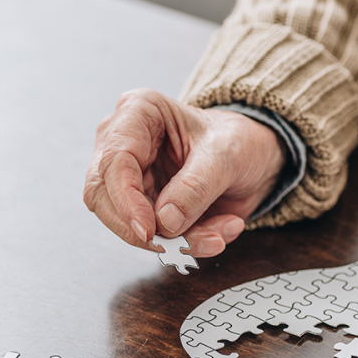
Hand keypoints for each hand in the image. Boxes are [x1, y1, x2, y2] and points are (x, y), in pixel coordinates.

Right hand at [84, 89, 285, 257]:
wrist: (254, 156)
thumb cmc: (237, 139)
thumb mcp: (226, 155)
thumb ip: (196, 186)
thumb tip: (165, 221)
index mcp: (138, 112)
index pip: (114, 161)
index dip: (126, 201)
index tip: (149, 230)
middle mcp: (124, 143)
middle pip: (104, 197)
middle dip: (142, 229)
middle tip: (179, 245)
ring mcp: (130, 177)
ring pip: (127, 223)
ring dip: (173, 241)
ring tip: (217, 237)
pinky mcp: (143, 206)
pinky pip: (152, 237)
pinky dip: (185, 244)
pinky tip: (218, 234)